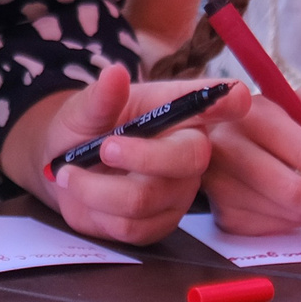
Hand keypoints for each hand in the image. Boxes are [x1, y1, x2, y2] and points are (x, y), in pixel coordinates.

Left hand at [35, 63, 250, 243]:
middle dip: (142, 156)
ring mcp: (177, 193)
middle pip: (188, 160)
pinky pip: (131, 227)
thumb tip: (114, 74)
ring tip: (70, 172)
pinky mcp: (158, 225)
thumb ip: (100, 97)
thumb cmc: (85, 128)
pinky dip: (97, 211)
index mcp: (178, 113)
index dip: (228, 103)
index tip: (238, 96)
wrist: (62, 169)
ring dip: (97, 188)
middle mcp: (188, 153)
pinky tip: (85, 195)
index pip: (214, 104)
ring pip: (147, 198)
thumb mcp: (85, 108)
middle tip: (104, 148)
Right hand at [202, 81, 300, 234]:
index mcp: (254, 113)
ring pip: (286, 214)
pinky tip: (294, 206)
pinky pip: (272, 229)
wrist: (228, 138)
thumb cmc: (277, 121)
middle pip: (294, 192)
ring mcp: (221, 183)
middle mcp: (228, 147)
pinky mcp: (223, 213)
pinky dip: (293, 222)